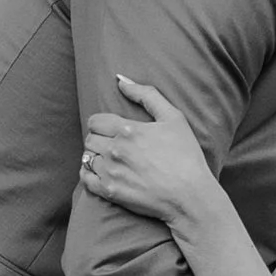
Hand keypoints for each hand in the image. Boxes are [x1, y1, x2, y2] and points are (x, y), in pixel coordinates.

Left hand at [80, 76, 219, 224]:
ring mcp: (110, 172)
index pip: (95, 121)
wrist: (190, 196)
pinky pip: (85, 179)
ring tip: (112, 161)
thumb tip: (120, 80)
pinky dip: (89, 174)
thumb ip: (146, 95)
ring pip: (87, 158)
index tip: (113, 130)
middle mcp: (115, 150)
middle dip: (99, 140)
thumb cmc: (186, 155)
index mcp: (128, 129)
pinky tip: (103, 174)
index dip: (103, 124)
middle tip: (114, 146)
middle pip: (90, 139)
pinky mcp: (110, 192)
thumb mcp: (173, 118)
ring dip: (96, 157)